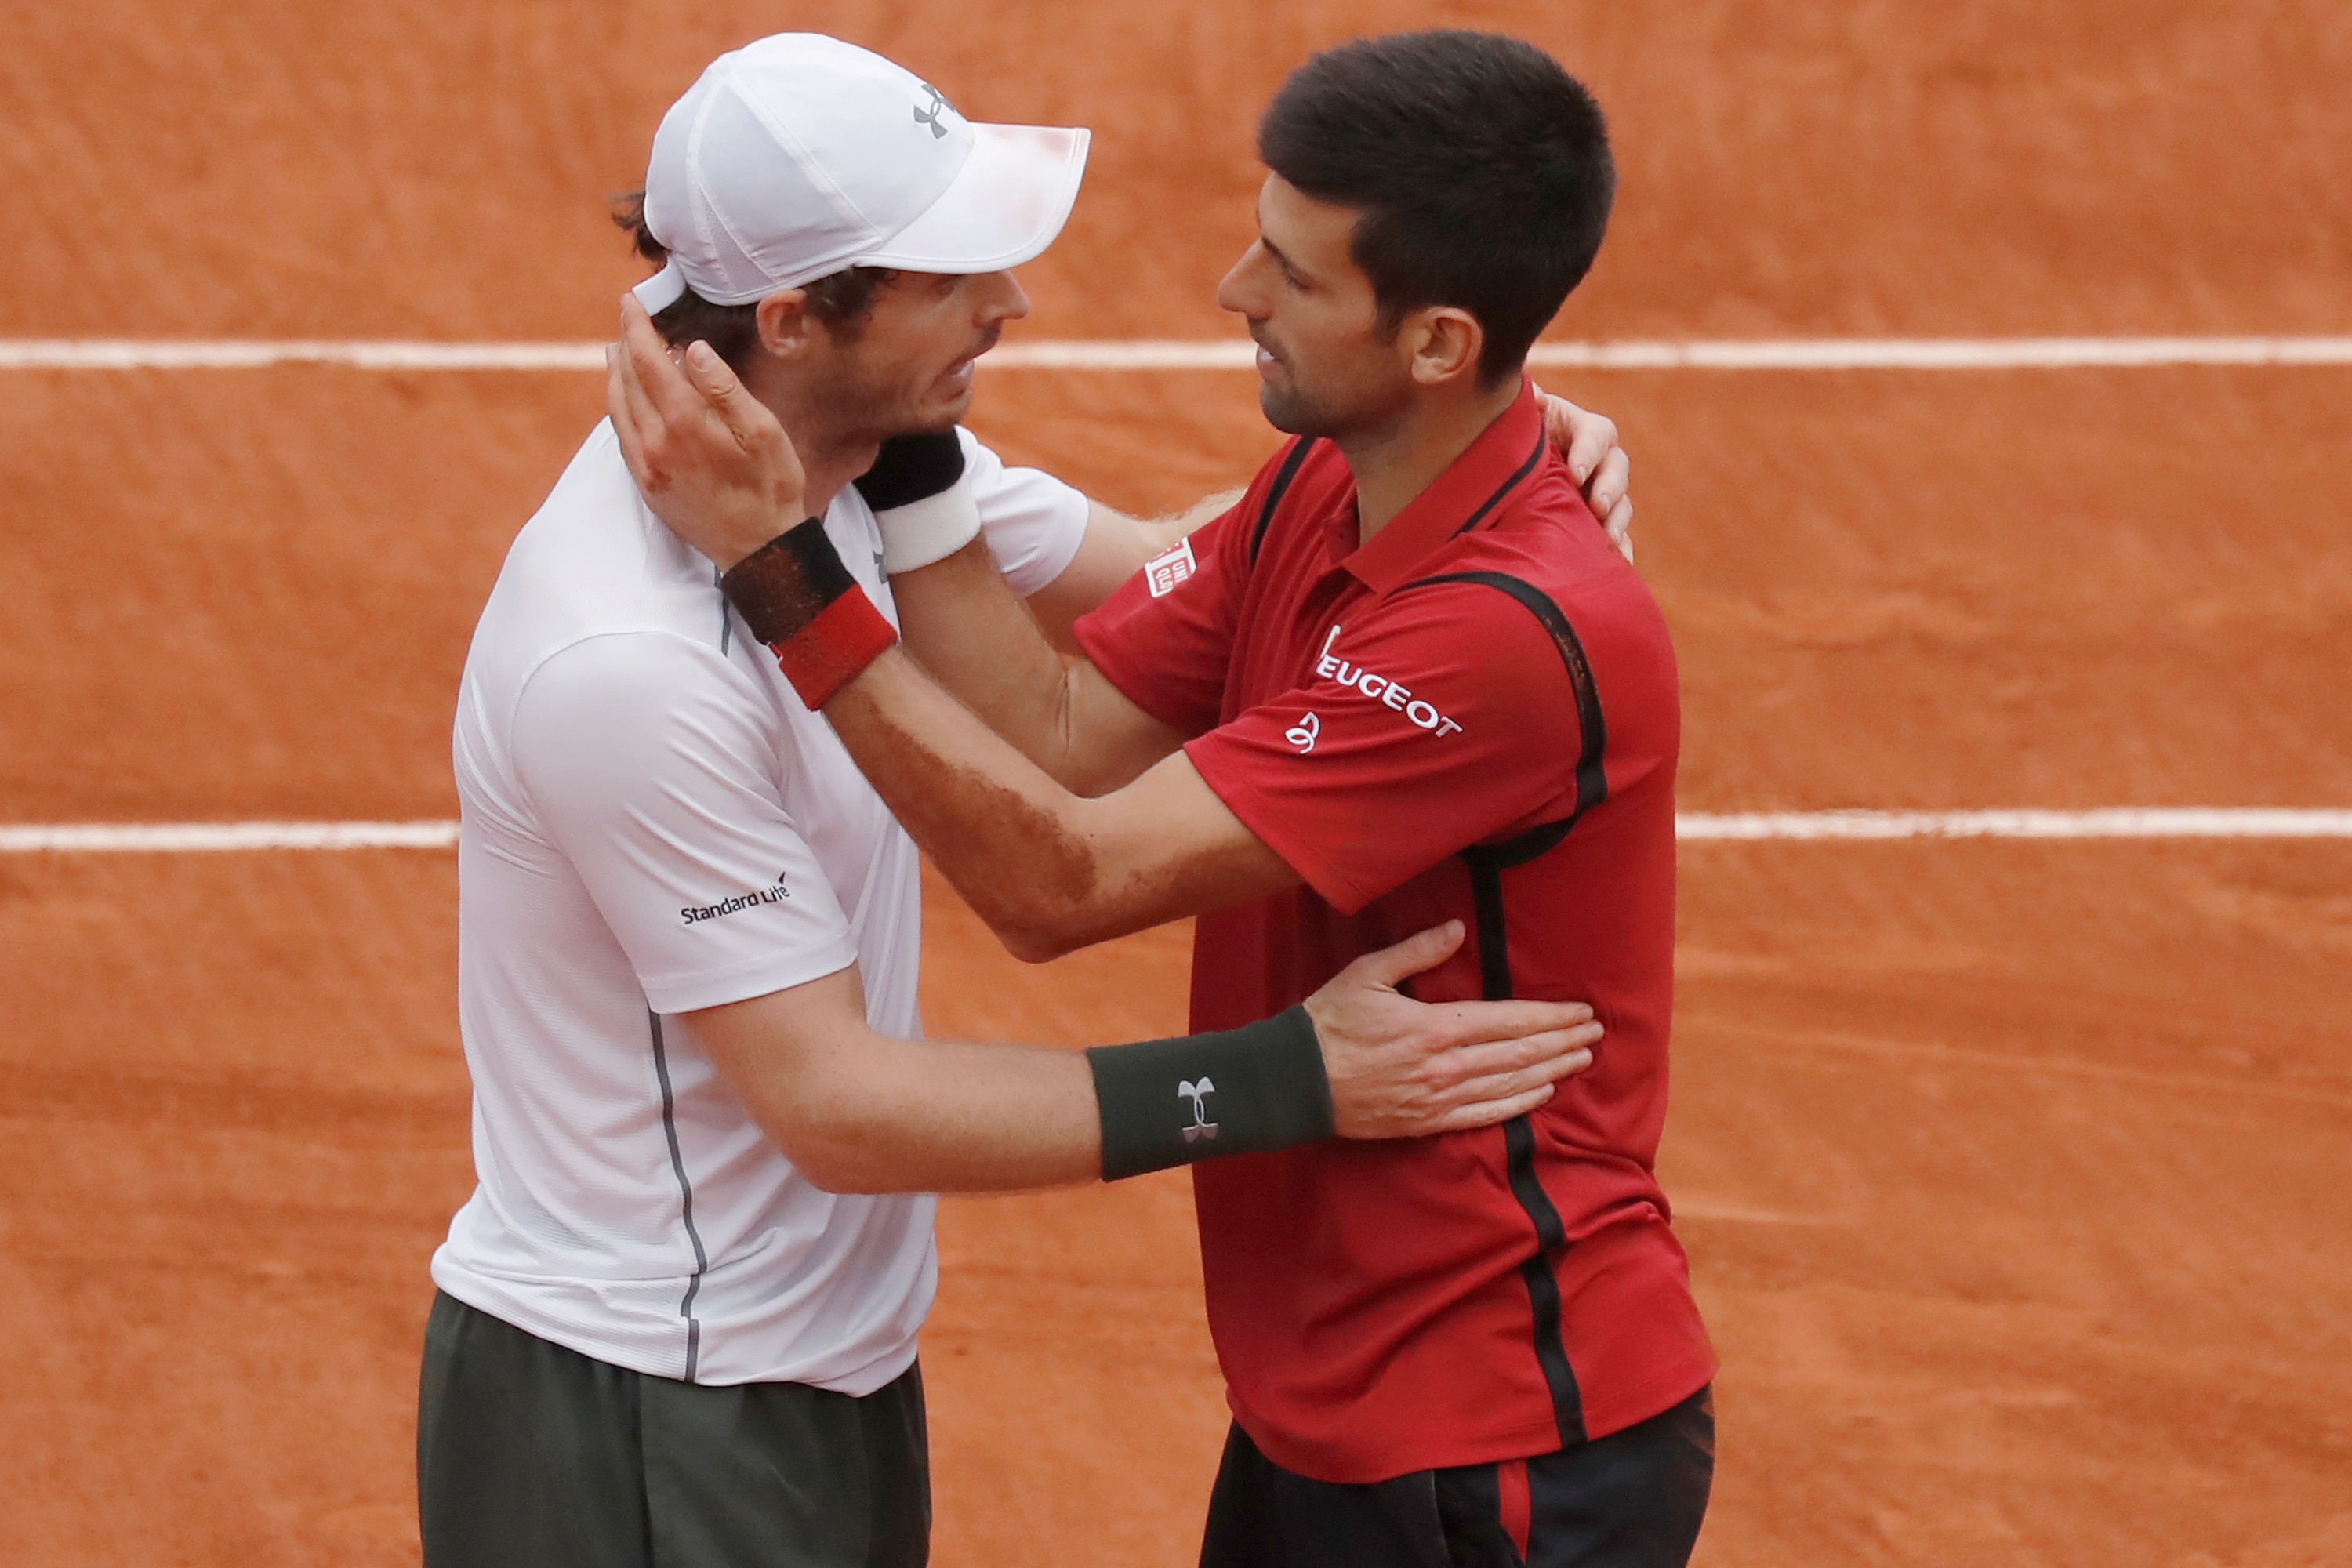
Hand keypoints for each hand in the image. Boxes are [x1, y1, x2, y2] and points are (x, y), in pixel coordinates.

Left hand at [607, 295, 806, 569]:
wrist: (760, 550)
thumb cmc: (771, 488)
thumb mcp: (763, 431)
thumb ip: (725, 388)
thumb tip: (693, 351)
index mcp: (685, 421)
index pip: (648, 360)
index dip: (637, 327)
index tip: (631, 302)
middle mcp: (655, 442)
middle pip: (627, 380)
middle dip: (625, 343)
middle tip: (626, 317)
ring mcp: (646, 466)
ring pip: (618, 407)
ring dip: (616, 374)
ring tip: (618, 350)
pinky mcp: (646, 485)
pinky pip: (622, 435)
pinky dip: (619, 407)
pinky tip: (626, 398)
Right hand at [1304, 921, 1600, 1137]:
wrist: (1295, 1081)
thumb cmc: (1330, 1022)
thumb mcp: (1368, 973)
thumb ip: (1417, 951)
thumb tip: (1458, 929)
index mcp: (1435, 1026)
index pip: (1509, 1021)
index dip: (1550, 1017)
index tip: (1581, 1011)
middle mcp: (1446, 1066)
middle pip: (1519, 1054)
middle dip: (1562, 1041)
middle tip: (1596, 1033)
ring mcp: (1439, 1099)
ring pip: (1509, 1085)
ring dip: (1550, 1071)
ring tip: (1580, 1060)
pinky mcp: (1427, 1122)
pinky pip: (1485, 1115)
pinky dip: (1519, 1104)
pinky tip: (1541, 1094)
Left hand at [1533, 384, 1634, 563]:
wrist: (1511, 470)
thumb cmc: (1517, 437)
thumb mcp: (1522, 418)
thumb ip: (1528, 404)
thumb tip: (1533, 394)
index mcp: (1583, 429)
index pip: (1596, 435)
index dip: (1588, 453)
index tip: (1575, 473)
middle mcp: (1600, 461)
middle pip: (1617, 470)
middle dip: (1609, 488)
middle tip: (1597, 506)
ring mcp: (1603, 493)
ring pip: (1621, 505)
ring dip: (1617, 522)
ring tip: (1606, 539)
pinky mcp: (1600, 523)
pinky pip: (1618, 538)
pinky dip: (1621, 552)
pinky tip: (1618, 566)